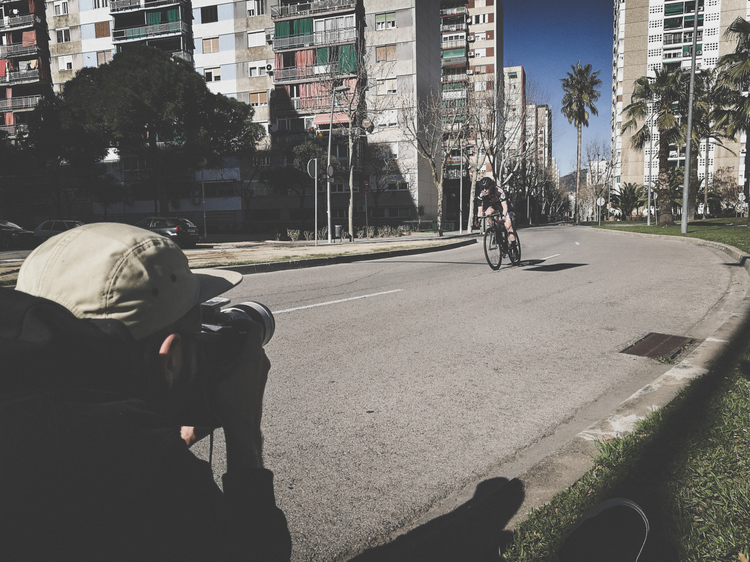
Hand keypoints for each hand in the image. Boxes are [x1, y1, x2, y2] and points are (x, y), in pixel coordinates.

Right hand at [209, 319, 269, 469]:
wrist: (243, 424)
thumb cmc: (230, 402)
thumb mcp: (214, 377)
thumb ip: (215, 360)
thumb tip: (213, 353)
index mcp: (252, 356)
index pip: (254, 328)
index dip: (243, 322)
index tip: (232, 323)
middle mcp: (262, 361)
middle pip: (253, 340)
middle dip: (238, 337)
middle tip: (223, 339)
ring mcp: (264, 371)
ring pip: (253, 352)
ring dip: (240, 350)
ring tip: (223, 356)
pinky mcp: (262, 380)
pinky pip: (254, 363)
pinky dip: (243, 360)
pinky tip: (229, 370)